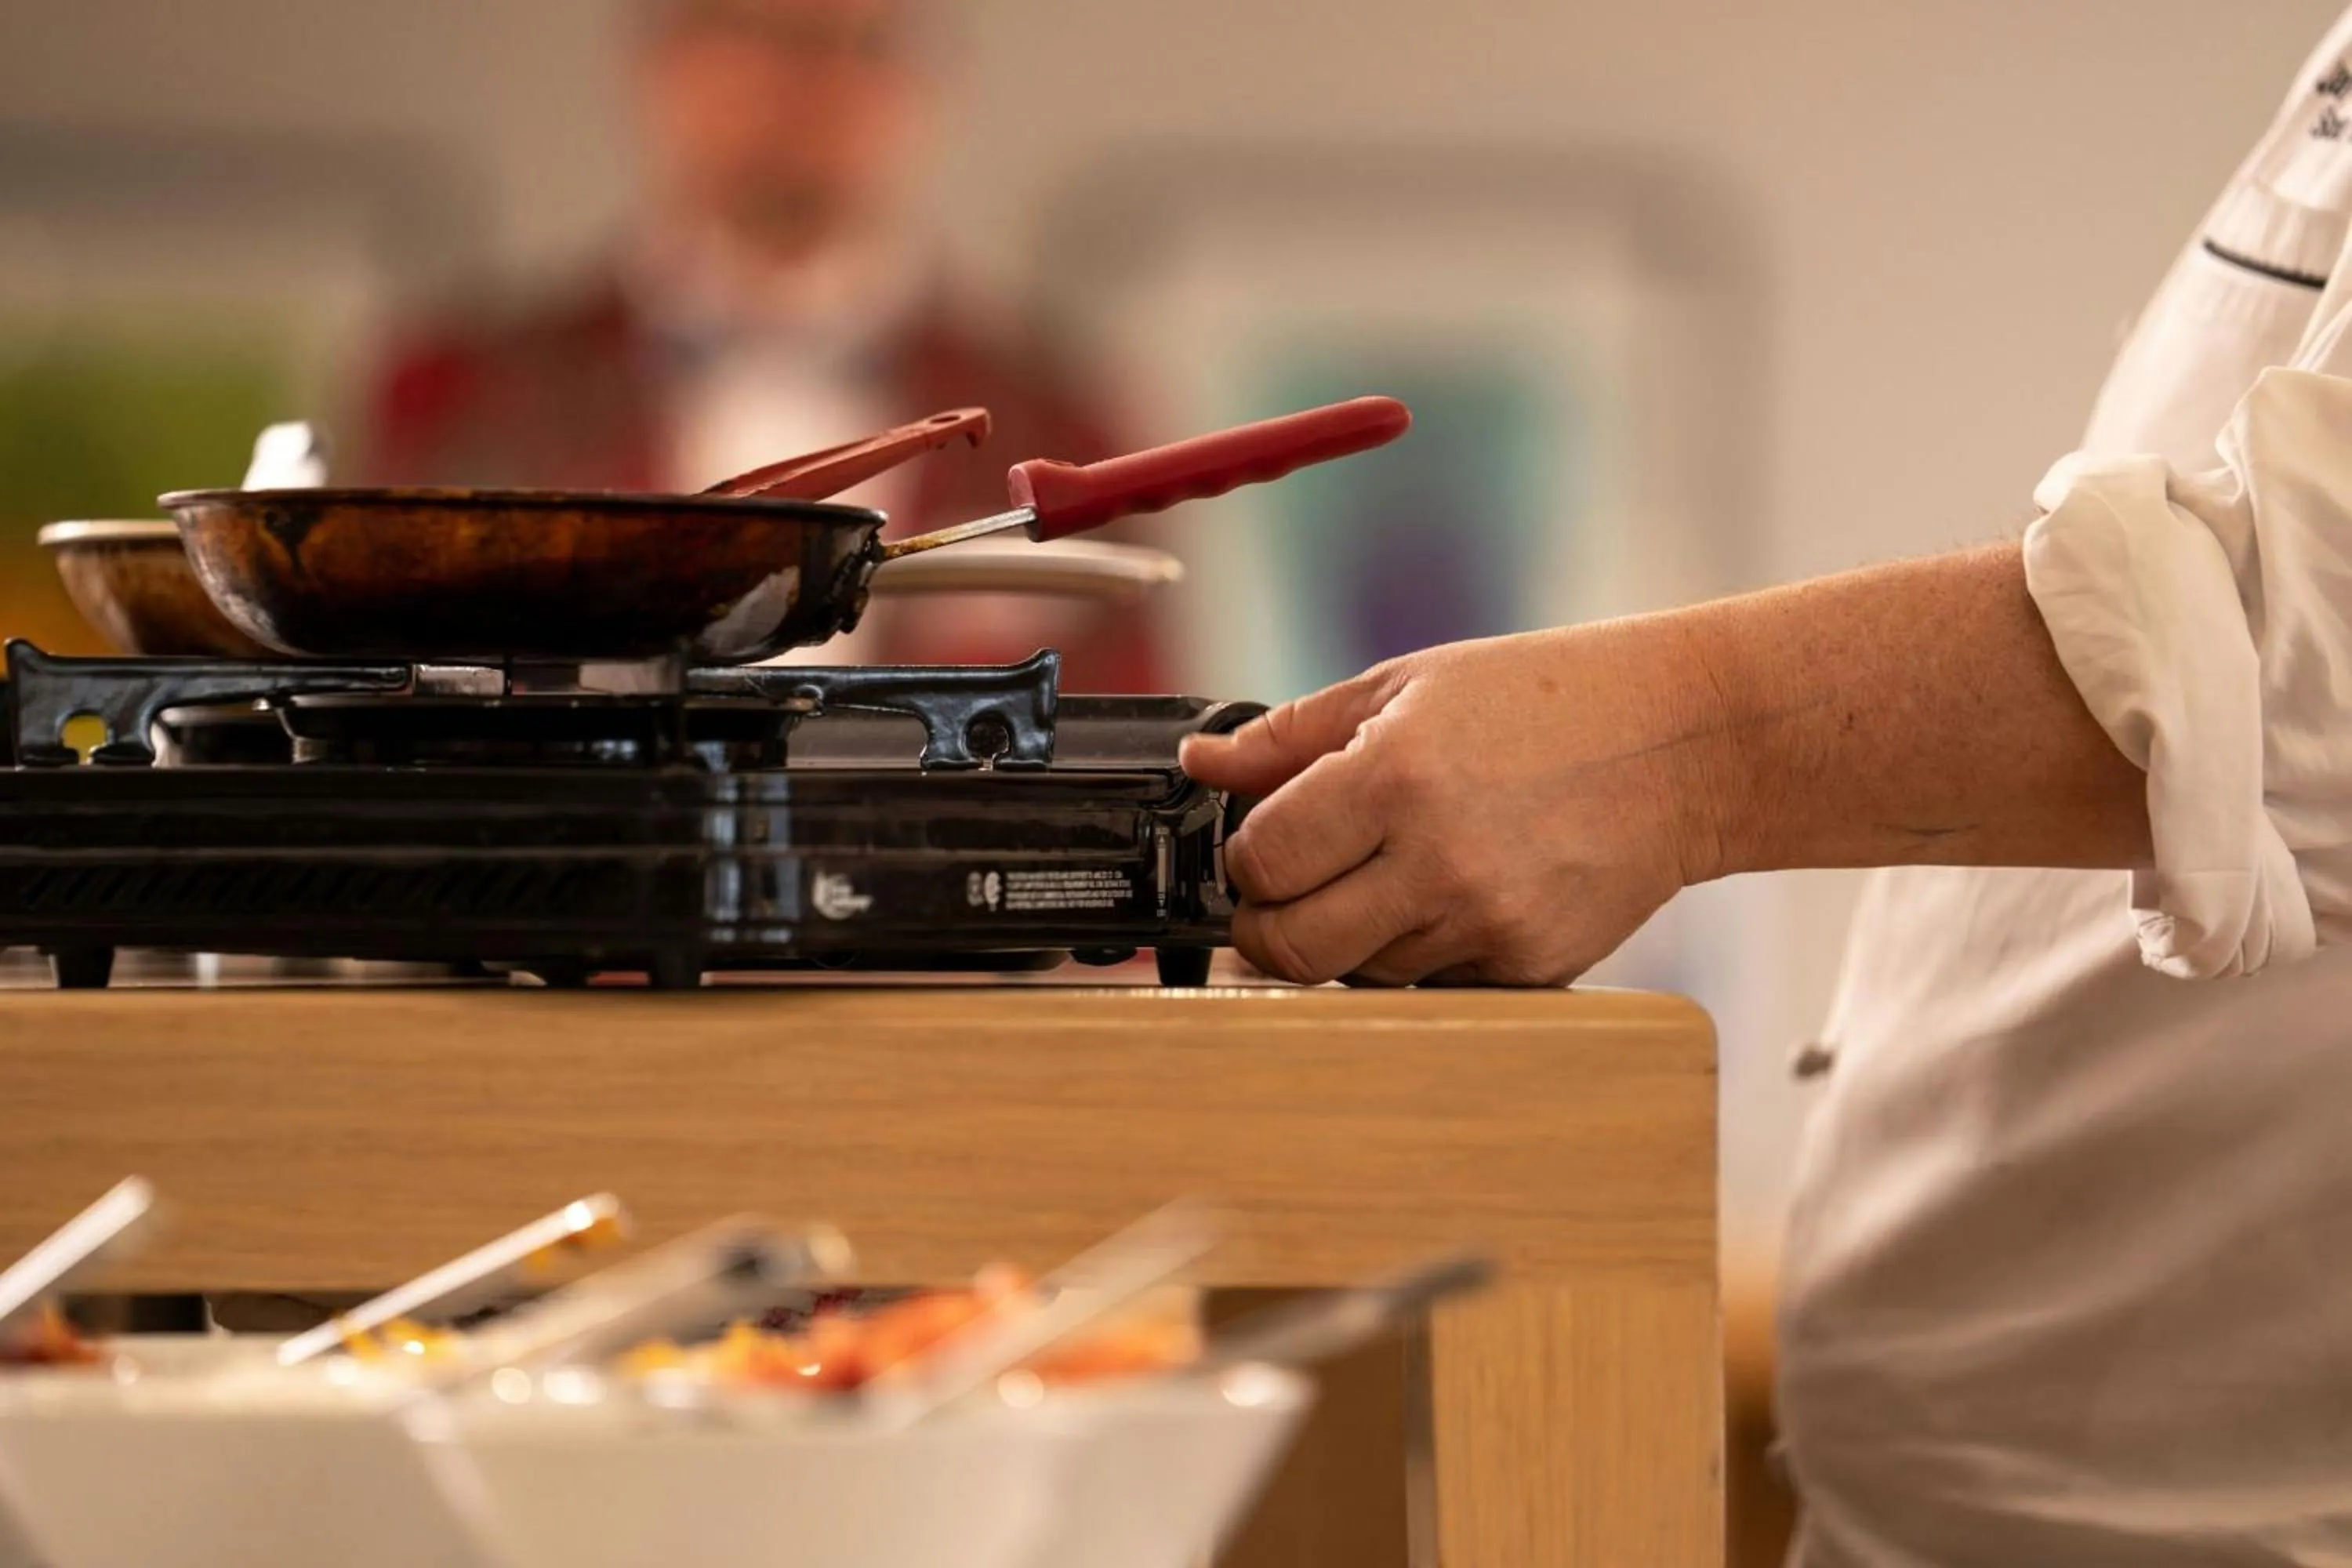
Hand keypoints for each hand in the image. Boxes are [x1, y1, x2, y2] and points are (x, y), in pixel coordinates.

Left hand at [1178, 621, 1731, 986]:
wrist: (1683, 744)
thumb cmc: (1546, 700)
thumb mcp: (1406, 685)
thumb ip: (1290, 735)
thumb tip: (1200, 762)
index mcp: (1396, 779)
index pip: (1263, 862)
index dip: (1245, 859)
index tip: (1259, 846)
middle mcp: (1439, 863)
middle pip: (1292, 949)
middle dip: (1267, 927)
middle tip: (1281, 894)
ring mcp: (1487, 926)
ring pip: (1357, 975)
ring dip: (1346, 938)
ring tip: (1385, 873)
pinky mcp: (1527, 969)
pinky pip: (1430, 988)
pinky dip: (1416, 955)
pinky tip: (1447, 895)